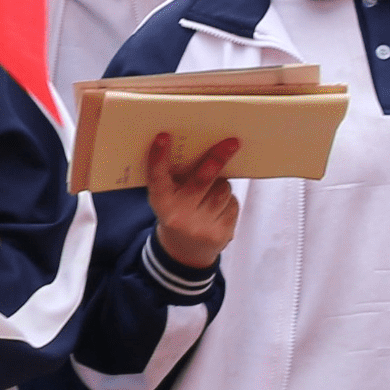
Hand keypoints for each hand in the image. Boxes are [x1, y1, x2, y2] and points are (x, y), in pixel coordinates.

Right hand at [145, 132, 240, 268]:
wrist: (185, 252)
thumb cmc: (178, 212)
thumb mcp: (169, 197)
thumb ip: (177, 177)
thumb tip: (202, 147)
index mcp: (161, 202)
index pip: (157, 178)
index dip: (158, 157)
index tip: (163, 137)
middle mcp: (179, 216)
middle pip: (202, 180)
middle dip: (217, 159)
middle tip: (231, 143)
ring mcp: (201, 227)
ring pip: (222, 189)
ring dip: (221, 183)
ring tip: (212, 190)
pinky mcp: (220, 233)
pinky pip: (232, 203)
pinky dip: (228, 200)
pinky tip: (218, 207)